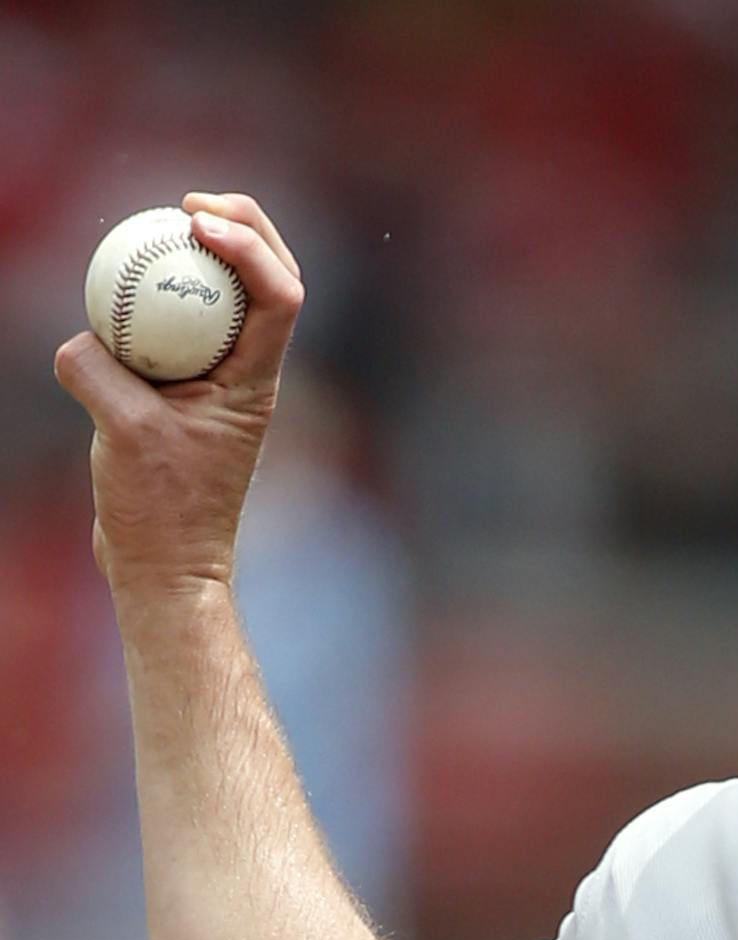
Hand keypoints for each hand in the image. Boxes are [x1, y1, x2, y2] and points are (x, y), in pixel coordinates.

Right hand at [53, 193, 304, 594]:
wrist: (164, 566)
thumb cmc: (158, 511)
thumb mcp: (123, 434)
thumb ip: (98, 371)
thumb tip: (82, 335)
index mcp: (255, 383)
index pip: (281, 296)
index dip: (250, 245)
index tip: (193, 222)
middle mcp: (248, 376)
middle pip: (271, 281)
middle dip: (244, 227)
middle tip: (188, 203)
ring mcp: (220, 383)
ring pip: (231, 298)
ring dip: (204, 255)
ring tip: (159, 224)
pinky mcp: (185, 393)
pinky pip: (180, 326)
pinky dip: (156, 297)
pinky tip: (119, 286)